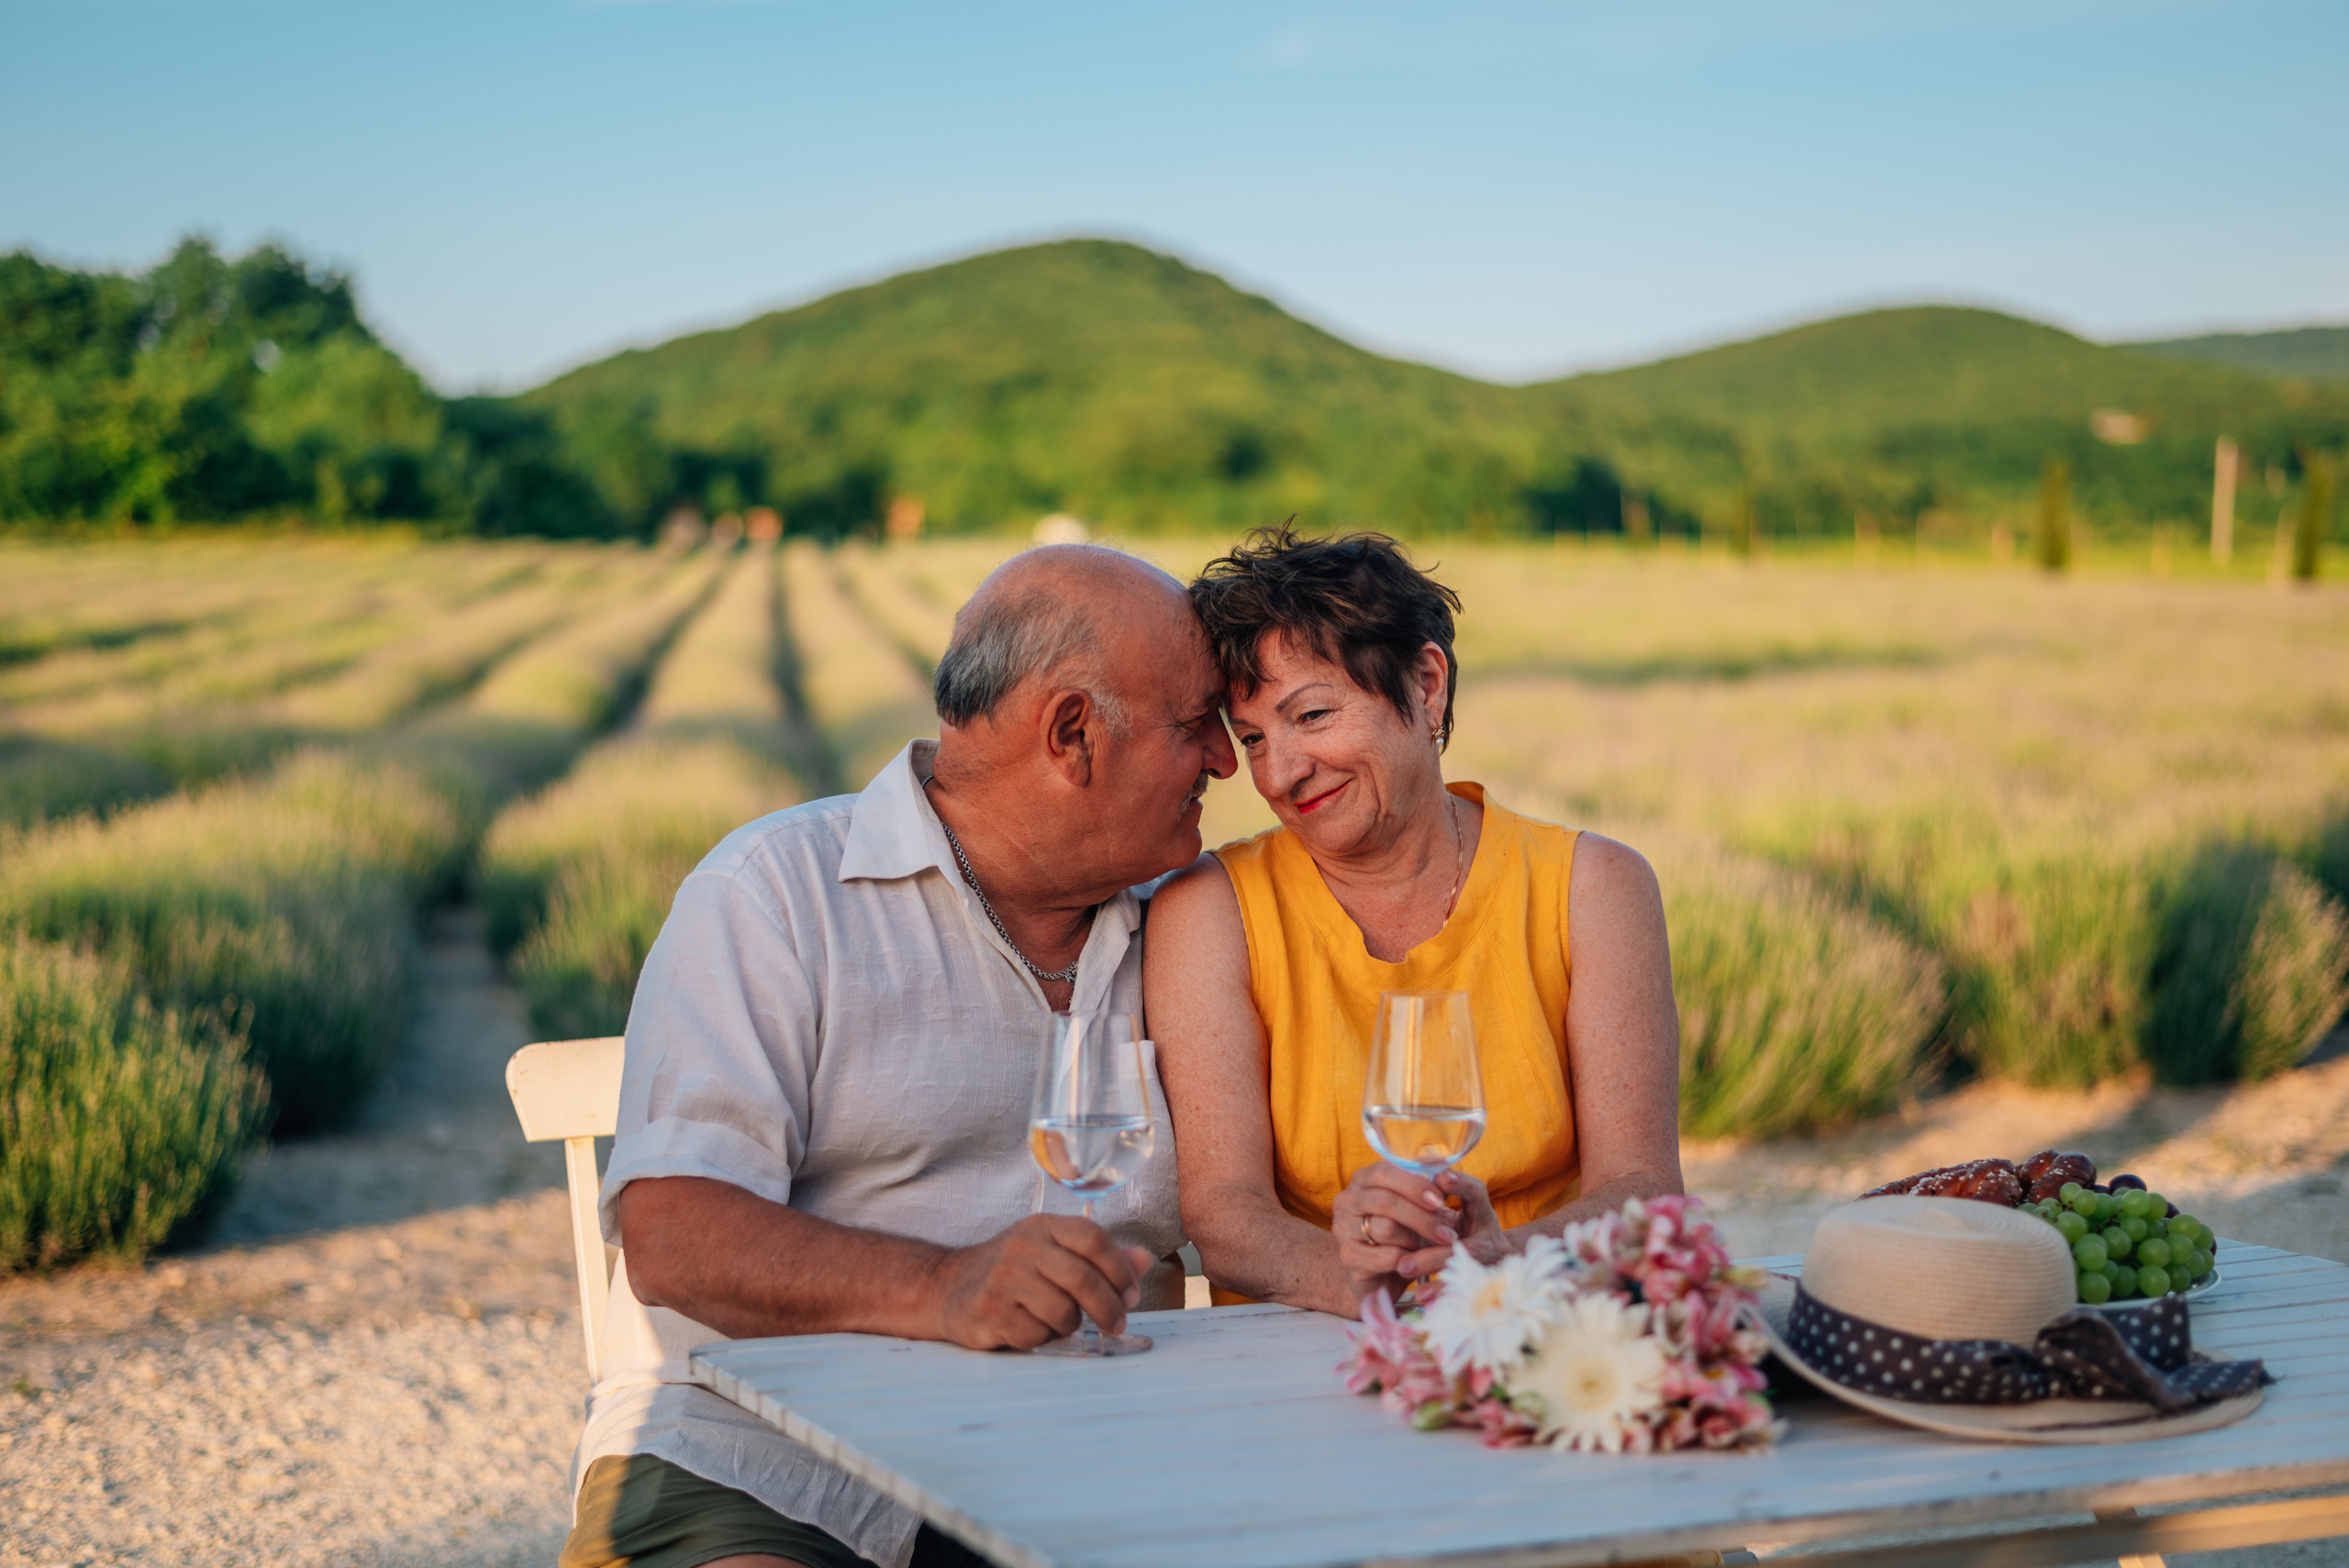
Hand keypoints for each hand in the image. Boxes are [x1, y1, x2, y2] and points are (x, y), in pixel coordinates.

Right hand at [930, 1215, 1152, 1350]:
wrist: (947, 1287)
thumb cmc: (1013, 1271)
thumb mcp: (1053, 1252)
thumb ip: (1099, 1257)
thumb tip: (1144, 1259)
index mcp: (1043, 1227)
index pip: (1093, 1238)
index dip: (1120, 1268)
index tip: (1131, 1293)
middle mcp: (1022, 1247)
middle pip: (1082, 1278)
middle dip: (1108, 1307)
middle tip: (1117, 1325)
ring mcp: (1003, 1279)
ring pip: (1062, 1312)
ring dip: (1070, 1325)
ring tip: (1060, 1321)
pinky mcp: (989, 1311)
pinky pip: (1035, 1335)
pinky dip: (1041, 1338)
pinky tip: (1028, 1327)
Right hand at [1330, 1163, 1461, 1304]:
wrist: (1378, 1277)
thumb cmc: (1401, 1235)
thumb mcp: (1414, 1209)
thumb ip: (1426, 1191)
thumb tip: (1443, 1171)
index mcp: (1362, 1180)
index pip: (1385, 1172)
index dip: (1414, 1185)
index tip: (1440, 1200)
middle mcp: (1347, 1201)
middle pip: (1386, 1201)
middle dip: (1422, 1217)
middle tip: (1448, 1232)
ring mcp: (1343, 1230)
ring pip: (1386, 1228)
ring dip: (1415, 1240)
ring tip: (1427, 1248)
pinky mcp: (1349, 1258)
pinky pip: (1387, 1256)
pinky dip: (1408, 1259)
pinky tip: (1414, 1262)